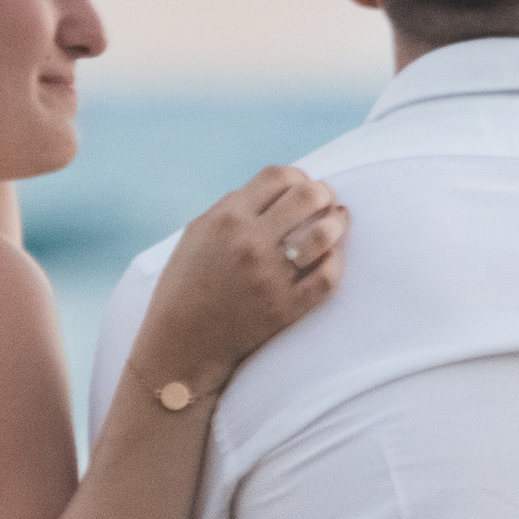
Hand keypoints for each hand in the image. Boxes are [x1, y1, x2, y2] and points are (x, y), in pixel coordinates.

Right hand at [132, 168, 347, 392]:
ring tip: (335, 225)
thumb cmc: (188, 284)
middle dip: (323, 194)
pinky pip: (327, 276)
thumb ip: (235, 205)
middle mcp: (249, 243)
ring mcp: (269, 276)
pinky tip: (329, 258)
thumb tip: (281, 188)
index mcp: (227, 218)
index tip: (302, 188)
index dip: (299, 177)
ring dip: (336, 224)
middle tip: (325, 204)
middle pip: (307, 196)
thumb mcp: (199, 233)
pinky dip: (335, 262)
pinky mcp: (284, 308)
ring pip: (324, 234)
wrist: (182, 342)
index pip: (279, 176)